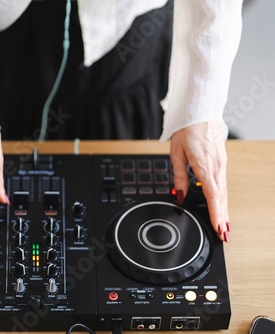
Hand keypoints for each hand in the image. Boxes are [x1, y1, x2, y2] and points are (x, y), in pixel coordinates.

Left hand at [170, 122, 229, 241]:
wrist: (200, 114)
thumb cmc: (186, 131)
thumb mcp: (176, 154)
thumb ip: (178, 177)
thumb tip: (180, 196)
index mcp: (204, 164)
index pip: (212, 194)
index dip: (215, 212)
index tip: (217, 226)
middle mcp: (216, 166)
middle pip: (221, 197)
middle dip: (222, 217)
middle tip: (223, 235)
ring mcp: (221, 164)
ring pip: (224, 192)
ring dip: (224, 211)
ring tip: (224, 227)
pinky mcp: (221, 163)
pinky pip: (223, 184)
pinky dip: (224, 199)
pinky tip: (223, 208)